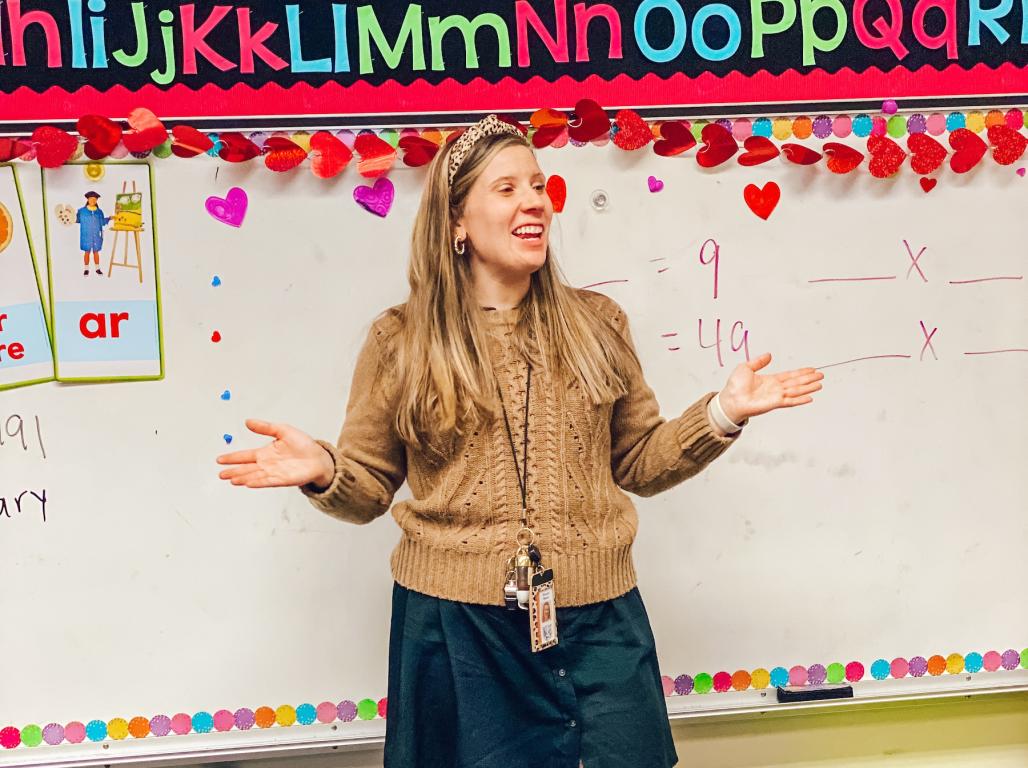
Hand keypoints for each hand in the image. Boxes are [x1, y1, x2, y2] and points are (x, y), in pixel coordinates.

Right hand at [216, 419, 334, 488]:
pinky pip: (266, 481)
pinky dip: (257, 482)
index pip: (245, 455)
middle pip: (246, 468)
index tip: (220, 459)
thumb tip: (248, 421)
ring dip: (242, 477)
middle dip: (233, 471)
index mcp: (266, 452)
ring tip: (230, 479)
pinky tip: (247, 483)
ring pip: (254, 475)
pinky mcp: (282, 479)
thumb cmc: (303, 445)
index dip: (232, 457)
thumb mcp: (283, 430)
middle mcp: (267, 464)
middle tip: (220, 474)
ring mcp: (273, 473)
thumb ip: (265, 427)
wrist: (318, 458)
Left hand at [718, 353, 823, 423]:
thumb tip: (768, 355)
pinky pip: (790, 401)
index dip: (801, 372)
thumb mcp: (746, 367)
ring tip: (820, 384)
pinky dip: (800, 399)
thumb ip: (758, 361)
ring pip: (796, 390)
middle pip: (796, 382)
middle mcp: (775, 389)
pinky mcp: (774, 403)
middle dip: (809, 378)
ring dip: (808, 387)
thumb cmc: (734, 386)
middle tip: (821, 375)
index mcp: (770, 380)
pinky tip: (810, 397)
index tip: (811, 369)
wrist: (730, 399)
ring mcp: (776, 396)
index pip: (790, 375)